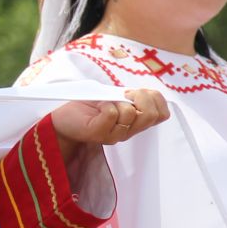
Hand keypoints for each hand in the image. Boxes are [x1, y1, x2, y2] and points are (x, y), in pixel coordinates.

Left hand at [50, 90, 169, 155]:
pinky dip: (105, 104)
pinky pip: (112, 114)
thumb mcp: (118, 98)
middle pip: (151, 114)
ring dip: (117, 100)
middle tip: (123, 95)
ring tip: (105, 102)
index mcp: (136, 123)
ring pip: (130, 113)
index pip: (162, 114)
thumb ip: (135, 98)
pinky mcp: (98, 133)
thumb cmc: (90, 105)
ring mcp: (114, 135)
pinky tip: (97, 107)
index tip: (137, 92)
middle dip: (140, 97)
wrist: (64, 118)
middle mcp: (128, 131)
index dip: (155, 99)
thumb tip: (149, 94)